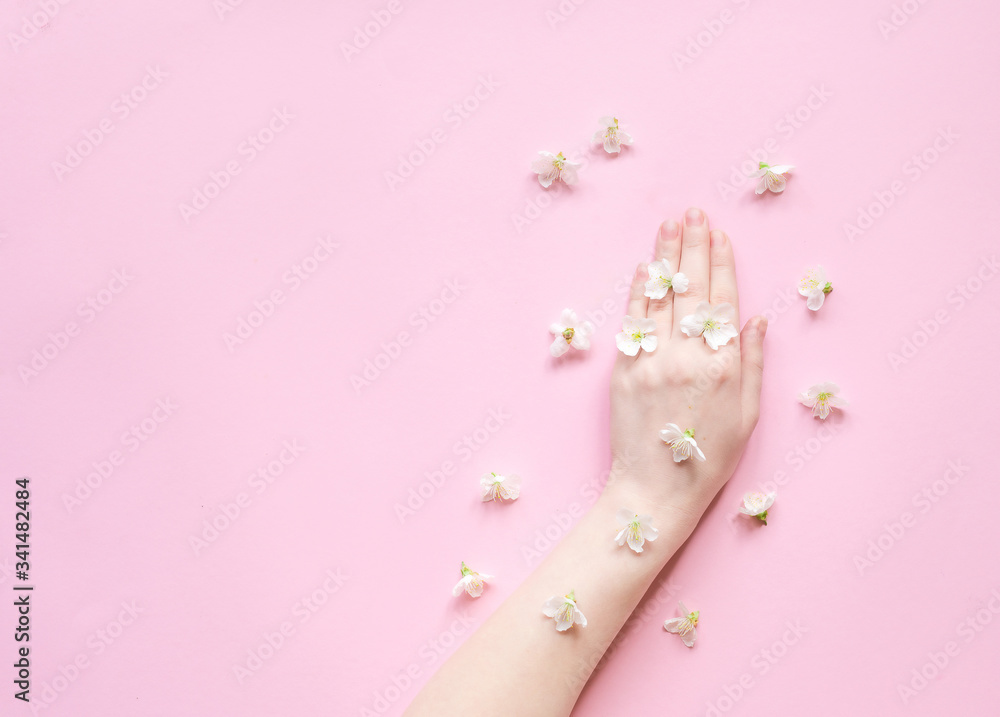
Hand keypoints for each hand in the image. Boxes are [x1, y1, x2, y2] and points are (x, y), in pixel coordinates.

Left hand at [605, 207, 766, 520]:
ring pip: (660, 297)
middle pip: (691, 289)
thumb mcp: (747, 415)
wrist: (655, 489)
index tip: (719, 232)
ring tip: (669, 225)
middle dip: (693, 246)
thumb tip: (757, 318)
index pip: (722, 299)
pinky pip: (632, 321)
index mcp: (723, 365)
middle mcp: (687, 355)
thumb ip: (752, 363)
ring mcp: (651, 360)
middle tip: (693, 213)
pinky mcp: (623, 370)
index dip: (721, 263)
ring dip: (665, 257)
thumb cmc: (710, 458)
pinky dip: (639, 291)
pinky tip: (643, 268)